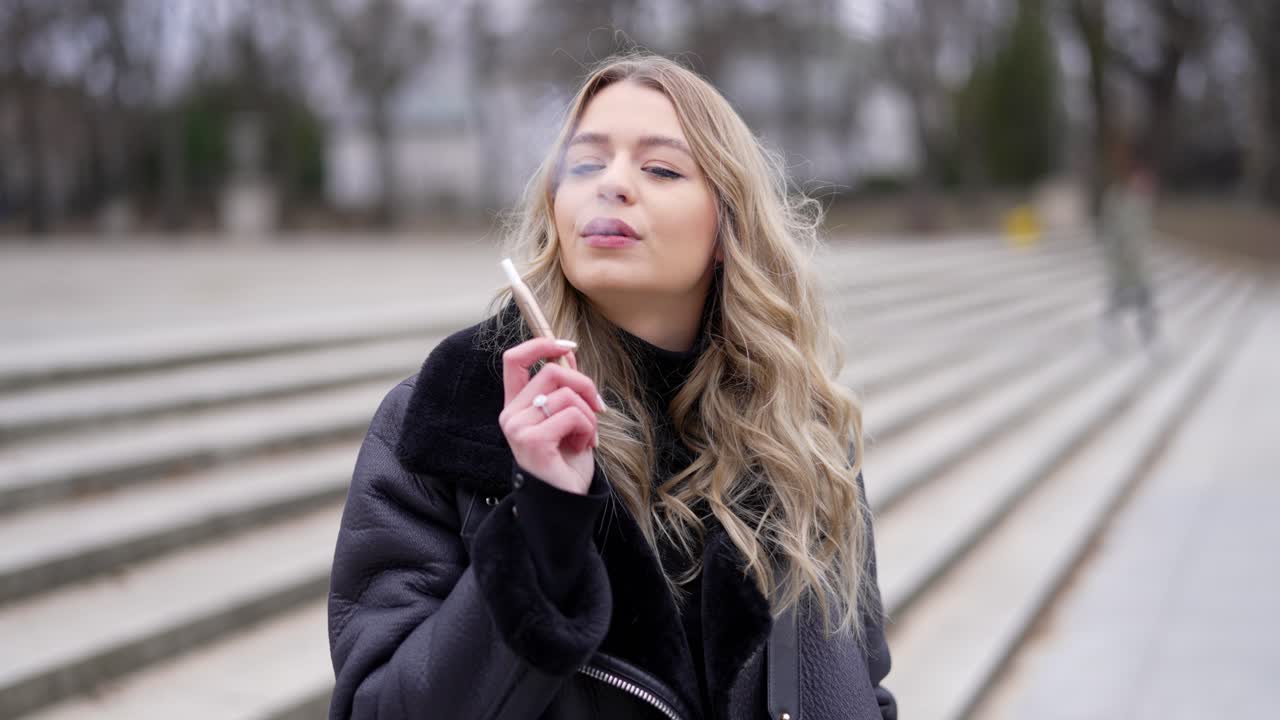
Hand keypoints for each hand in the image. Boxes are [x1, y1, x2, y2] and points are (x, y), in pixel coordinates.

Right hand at [499, 337, 607, 494]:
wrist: (565, 503)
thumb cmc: (566, 463)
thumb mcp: (568, 418)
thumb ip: (564, 386)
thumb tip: (567, 351)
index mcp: (516, 406)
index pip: (514, 359)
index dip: (540, 344)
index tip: (567, 345)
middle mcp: (511, 414)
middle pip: (551, 371)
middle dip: (585, 384)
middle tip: (598, 408)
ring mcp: (518, 427)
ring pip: (566, 393)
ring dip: (589, 414)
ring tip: (587, 437)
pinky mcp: (532, 440)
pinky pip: (572, 414)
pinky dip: (588, 428)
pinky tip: (584, 446)